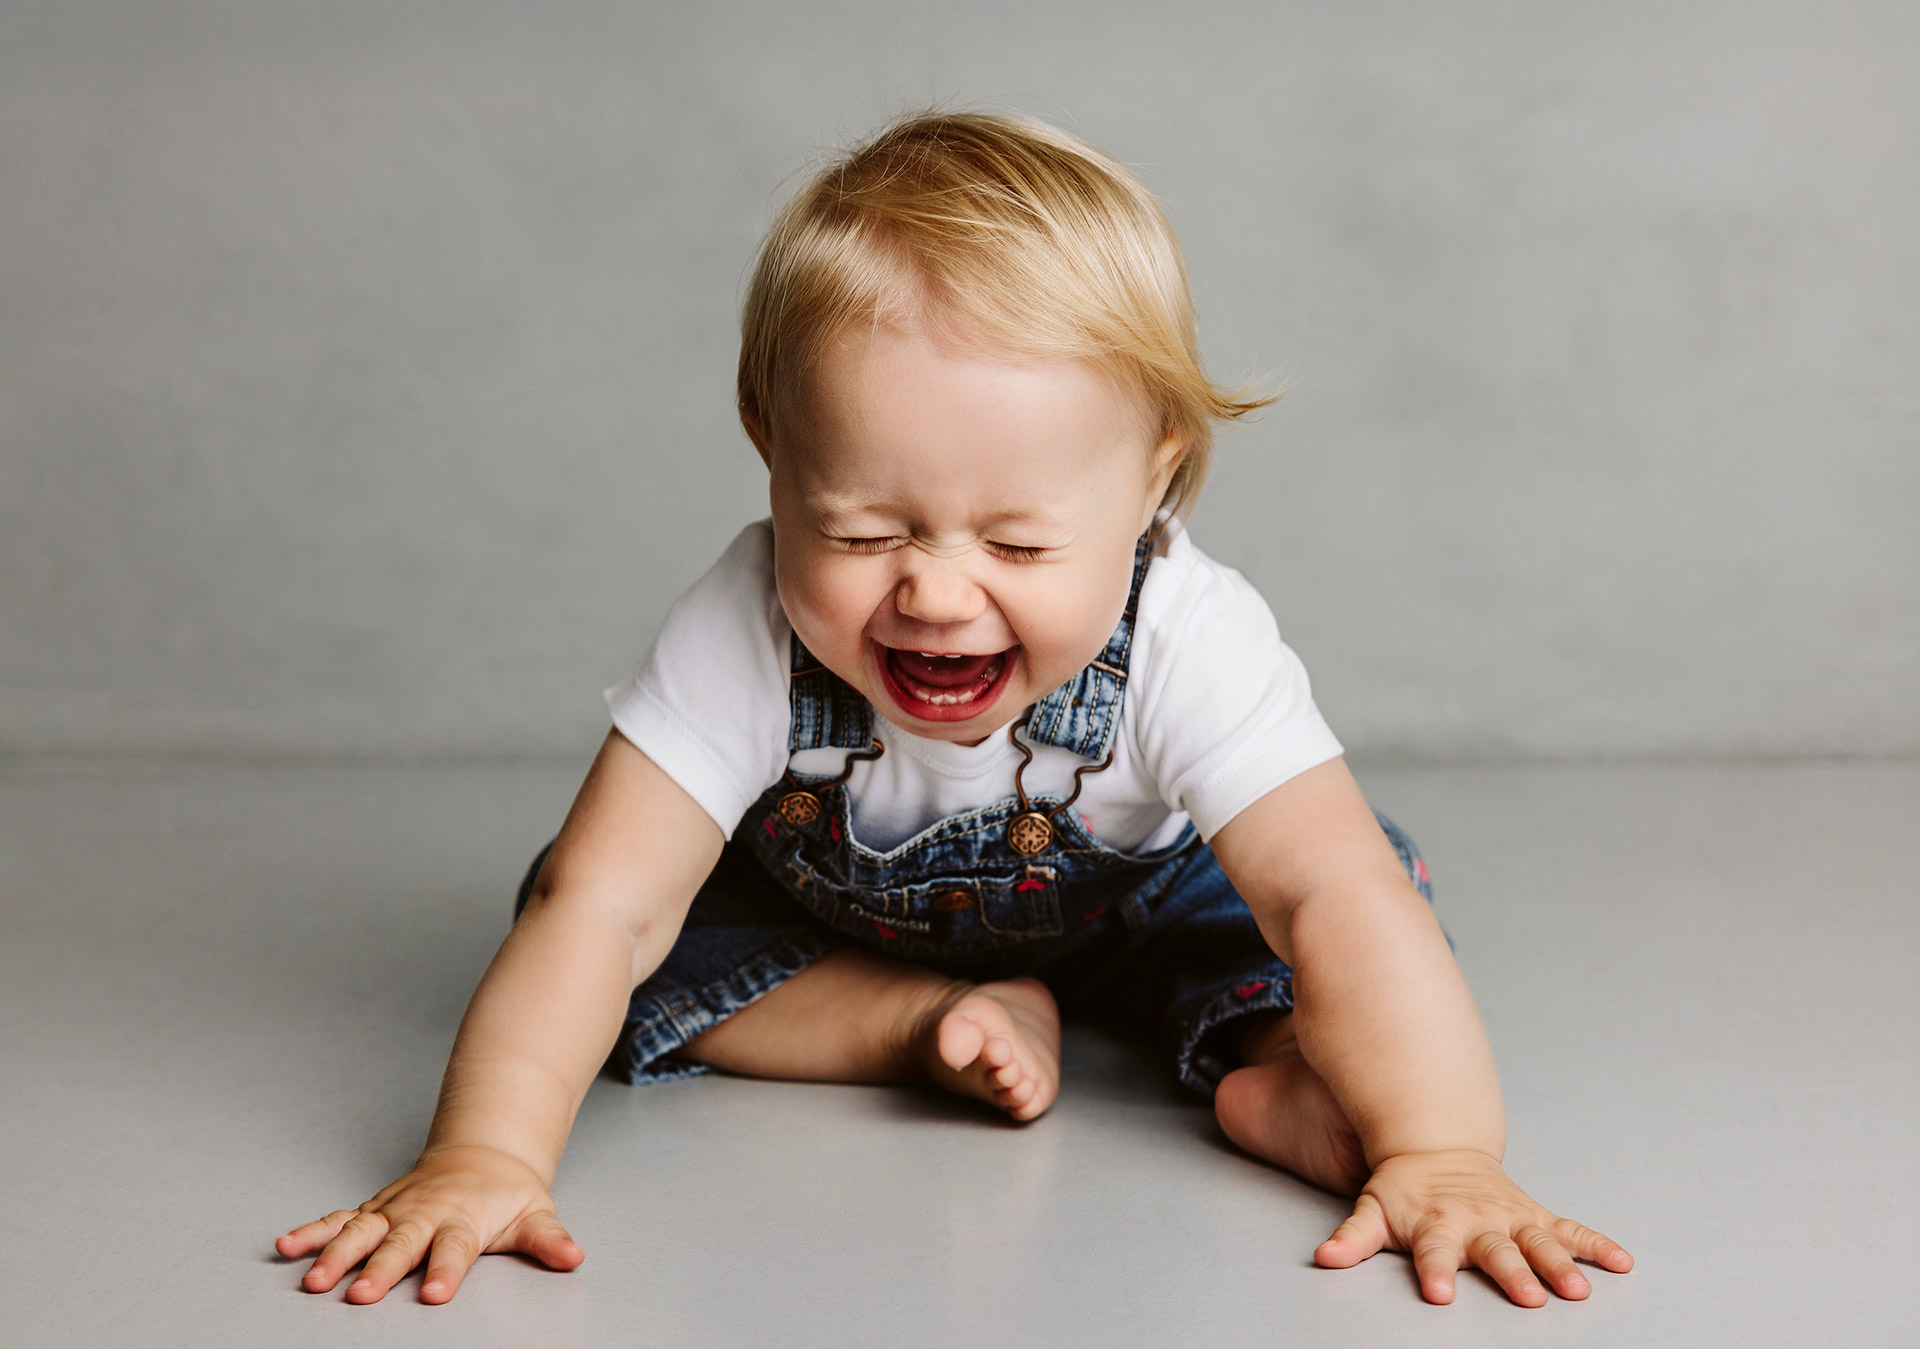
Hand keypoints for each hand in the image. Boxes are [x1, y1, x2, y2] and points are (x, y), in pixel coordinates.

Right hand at [275, 1145, 583, 1303]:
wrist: (483, 1152)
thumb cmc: (507, 1194)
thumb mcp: (536, 1213)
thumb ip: (549, 1239)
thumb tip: (574, 1256)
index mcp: (464, 1218)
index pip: (456, 1247)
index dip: (446, 1270)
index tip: (435, 1294)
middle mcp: (424, 1213)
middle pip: (401, 1243)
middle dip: (380, 1268)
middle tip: (359, 1296)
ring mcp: (394, 1209)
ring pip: (361, 1231)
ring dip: (335, 1254)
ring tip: (312, 1280)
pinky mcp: (373, 1209)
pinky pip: (338, 1219)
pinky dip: (312, 1231)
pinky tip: (285, 1246)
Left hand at [1315, 1149, 1632, 1306]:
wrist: (1435, 1148)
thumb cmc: (1404, 1192)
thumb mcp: (1372, 1209)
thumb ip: (1352, 1238)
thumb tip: (1323, 1259)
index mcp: (1437, 1226)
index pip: (1433, 1253)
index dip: (1434, 1272)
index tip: (1438, 1294)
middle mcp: (1478, 1223)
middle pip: (1496, 1252)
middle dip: (1512, 1274)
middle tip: (1528, 1298)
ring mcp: (1510, 1218)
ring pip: (1539, 1243)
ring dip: (1560, 1264)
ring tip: (1579, 1289)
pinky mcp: (1535, 1216)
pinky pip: (1570, 1230)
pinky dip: (1597, 1244)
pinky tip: (1623, 1262)